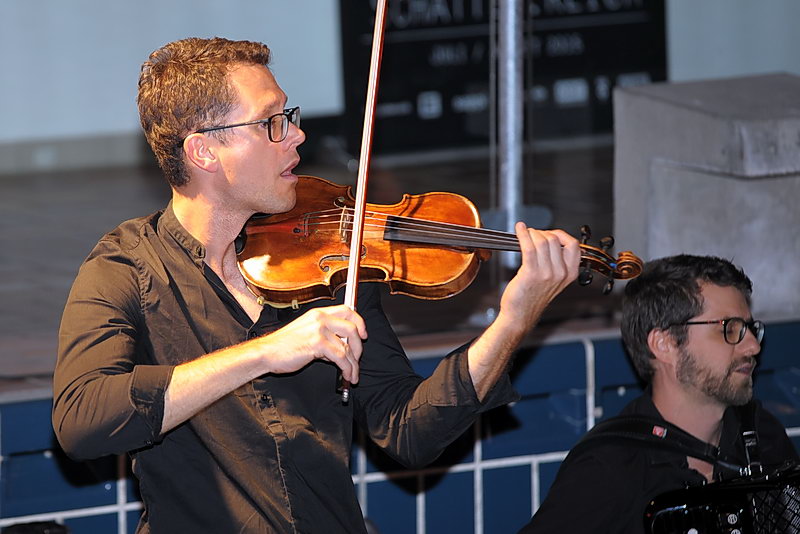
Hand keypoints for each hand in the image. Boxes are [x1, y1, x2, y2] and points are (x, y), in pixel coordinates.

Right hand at [250, 305, 366, 383]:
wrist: (266, 353)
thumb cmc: (283, 346)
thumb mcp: (306, 332)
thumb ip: (325, 335)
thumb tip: (341, 346)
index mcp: (318, 314)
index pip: (347, 311)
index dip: (359, 322)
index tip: (363, 334)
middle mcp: (320, 319)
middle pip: (352, 328)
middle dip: (359, 347)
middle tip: (357, 359)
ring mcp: (319, 330)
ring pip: (348, 346)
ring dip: (353, 364)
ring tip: (352, 374)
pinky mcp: (317, 344)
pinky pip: (341, 357)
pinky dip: (347, 368)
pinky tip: (346, 375)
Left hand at [498, 224, 580, 329]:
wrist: (520, 315)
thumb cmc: (533, 297)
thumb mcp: (554, 280)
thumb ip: (557, 262)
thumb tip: (550, 239)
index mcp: (570, 273)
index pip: (573, 245)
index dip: (560, 234)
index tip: (549, 234)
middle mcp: (561, 273)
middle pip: (555, 239)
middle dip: (542, 233)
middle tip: (532, 235)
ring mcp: (547, 274)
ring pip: (542, 241)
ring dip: (531, 233)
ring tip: (525, 234)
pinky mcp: (531, 273)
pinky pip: (529, 247)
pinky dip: (523, 235)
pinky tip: (519, 230)